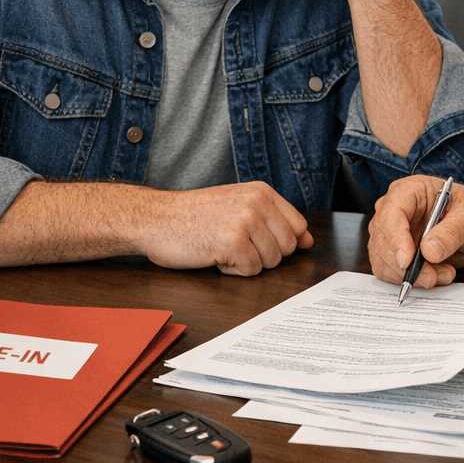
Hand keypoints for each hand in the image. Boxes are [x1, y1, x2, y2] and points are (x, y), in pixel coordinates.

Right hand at [143, 181, 312, 275]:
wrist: (155, 218)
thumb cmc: (194, 215)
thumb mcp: (238, 205)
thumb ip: (274, 220)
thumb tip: (308, 241)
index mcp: (262, 191)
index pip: (298, 225)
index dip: (286, 243)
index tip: (264, 244)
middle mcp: (257, 202)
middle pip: (287, 247)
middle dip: (265, 255)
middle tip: (237, 245)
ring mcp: (246, 221)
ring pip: (271, 261)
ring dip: (247, 262)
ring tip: (223, 247)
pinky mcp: (232, 242)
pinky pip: (251, 270)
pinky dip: (233, 270)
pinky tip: (215, 256)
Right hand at [368, 176, 463, 288]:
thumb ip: (452, 232)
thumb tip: (429, 250)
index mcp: (411, 191)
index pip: (392, 212)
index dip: (395, 238)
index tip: (407, 261)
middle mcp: (396, 209)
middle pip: (383, 239)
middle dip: (405, 264)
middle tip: (432, 276)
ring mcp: (393, 231)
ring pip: (383, 258)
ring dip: (409, 274)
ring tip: (441, 274)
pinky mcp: (395, 251)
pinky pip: (389, 270)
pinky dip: (409, 279)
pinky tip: (434, 275)